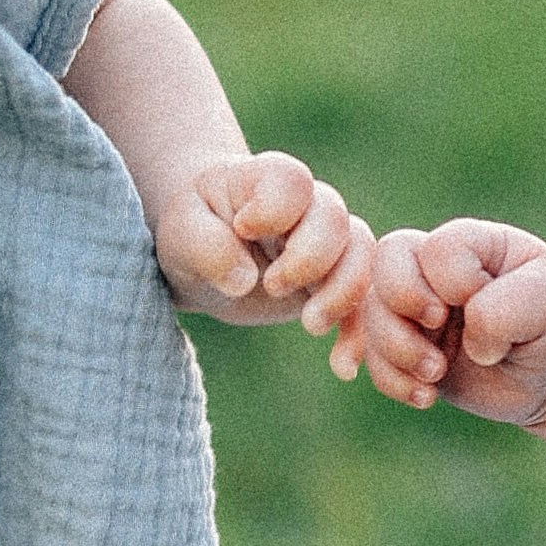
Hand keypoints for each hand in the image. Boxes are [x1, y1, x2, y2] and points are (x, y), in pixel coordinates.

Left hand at [155, 150, 373, 339]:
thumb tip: (244, 280)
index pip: (291, 180)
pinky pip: (364, 301)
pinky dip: (359, 333)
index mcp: (265, 180)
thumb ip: (206, 246)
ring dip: (343, 293)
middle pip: (334, 219)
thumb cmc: (191, 231)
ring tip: (311, 325)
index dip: (275, 208)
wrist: (204, 256)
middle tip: (272, 286)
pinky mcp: (333, 282)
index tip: (242, 229)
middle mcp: (307, 206)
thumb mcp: (181, 232)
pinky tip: (342, 365)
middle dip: (310, 259)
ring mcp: (327, 243)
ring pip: (362, 254)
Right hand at [359, 220, 545, 429]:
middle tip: (438, 326)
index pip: (439, 247)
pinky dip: (394, 381)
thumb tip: (468, 344)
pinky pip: (375, 361)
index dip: (455, 282)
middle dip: (403, 302)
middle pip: (386, 261)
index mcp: (472, 243)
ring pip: (372, 313)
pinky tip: (428, 396)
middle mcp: (435, 270)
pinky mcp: (408, 352)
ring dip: (397, 350)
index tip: (487, 303)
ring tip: (437, 374)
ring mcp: (417, 310)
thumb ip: (507, 309)